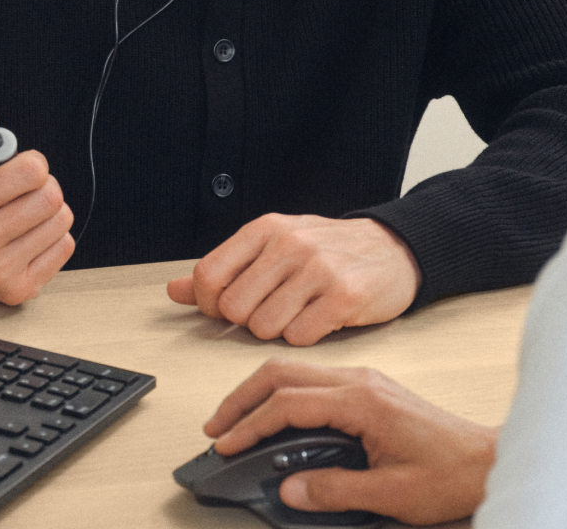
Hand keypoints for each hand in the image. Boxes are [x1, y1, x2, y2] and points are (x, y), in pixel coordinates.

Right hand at [0, 109, 74, 304]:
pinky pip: (64, 247)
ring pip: (61, 221)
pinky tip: (28, 234)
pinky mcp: (17, 290)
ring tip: (25, 212)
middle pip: (51, 198)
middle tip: (25, 190)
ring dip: (49, 211)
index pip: (33, 171)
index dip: (32, 163)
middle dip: (43, 186)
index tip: (21, 168)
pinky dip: (53, 236)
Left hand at [167, 214, 419, 345]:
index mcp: (265, 229)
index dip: (210, 304)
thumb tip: (174, 291)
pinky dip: (305, 337)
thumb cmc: (326, 251)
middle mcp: (289, 244)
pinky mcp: (344, 296)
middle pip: (233, 308)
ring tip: (297, 313)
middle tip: (271, 311)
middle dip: (246, 320)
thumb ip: (223, 269)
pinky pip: (300, 337)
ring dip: (277, 330)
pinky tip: (319, 319)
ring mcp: (318, 268)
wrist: (392, 249)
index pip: (209, 275)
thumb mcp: (272, 248)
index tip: (227, 309)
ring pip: (264, 327)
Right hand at [204, 359, 496, 525]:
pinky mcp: (368, 389)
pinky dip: (283, 395)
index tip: (227, 444)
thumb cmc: (450, 474)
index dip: (251, 425)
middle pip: (282, 373)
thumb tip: (290, 488)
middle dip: (243, 398)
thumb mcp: (391, 494)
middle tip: (217, 426)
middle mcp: (359, 381)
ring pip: (295, 372)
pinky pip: (313, 381)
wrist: (487, 462)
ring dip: (260, 393)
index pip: (288, 404)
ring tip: (236, 421)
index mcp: (362, 401)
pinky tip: (275, 416)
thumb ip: (335, 490)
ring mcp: (364, 380)